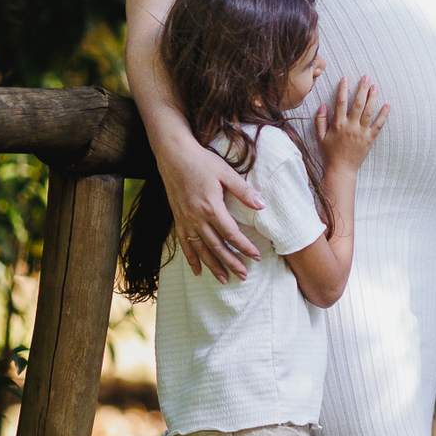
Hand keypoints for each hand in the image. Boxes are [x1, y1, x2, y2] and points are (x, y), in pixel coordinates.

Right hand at [157, 139, 264, 283]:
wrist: (174, 156)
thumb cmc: (202, 162)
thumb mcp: (227, 173)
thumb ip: (243, 191)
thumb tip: (262, 205)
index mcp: (212, 207)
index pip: (231, 234)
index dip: (245, 247)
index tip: (256, 257)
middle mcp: (197, 218)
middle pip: (217, 247)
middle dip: (231, 263)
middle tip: (243, 275)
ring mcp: (186, 220)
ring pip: (201, 249)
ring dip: (213, 266)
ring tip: (224, 279)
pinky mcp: (178, 219)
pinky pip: (185, 243)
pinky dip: (191, 258)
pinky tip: (197, 270)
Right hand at [315, 76, 389, 172]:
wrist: (341, 170)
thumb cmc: (329, 153)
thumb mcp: (320, 137)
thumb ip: (320, 121)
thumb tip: (323, 105)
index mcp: (338, 125)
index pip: (340, 103)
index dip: (343, 89)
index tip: (346, 78)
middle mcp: (351, 127)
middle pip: (358, 104)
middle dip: (362, 89)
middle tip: (366, 77)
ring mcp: (361, 133)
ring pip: (369, 112)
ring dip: (373, 98)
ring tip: (375, 86)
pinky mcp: (369, 139)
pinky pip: (378, 125)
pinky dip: (383, 115)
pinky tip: (387, 105)